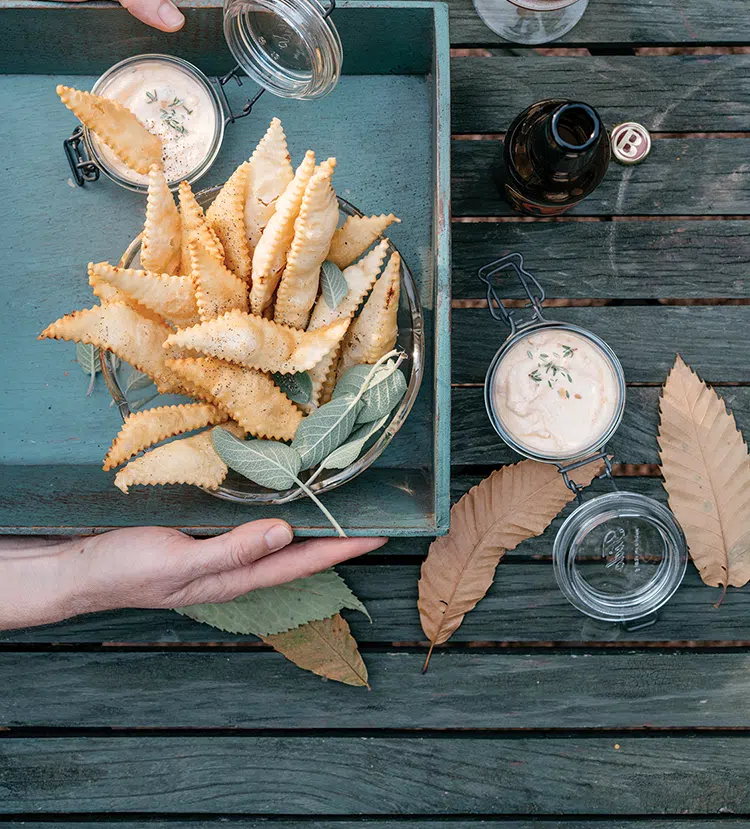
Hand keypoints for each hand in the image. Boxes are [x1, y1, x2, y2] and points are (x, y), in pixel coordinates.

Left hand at [0, 0, 240, 31]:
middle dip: (229, 9)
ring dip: (208, 27)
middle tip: (260, 31)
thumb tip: (174, 18)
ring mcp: (139, 1)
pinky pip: (162, 30)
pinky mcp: (127, 20)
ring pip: (183, 14)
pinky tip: (192, 54)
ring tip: (237, 46)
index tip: (260, 0)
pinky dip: (182, 40)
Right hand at [0, 524, 385, 629]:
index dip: (340, 548)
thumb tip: (285, 534)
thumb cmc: (124, 568)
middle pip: (295, 552)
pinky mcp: (199, 533)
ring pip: (275, 538)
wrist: (77, 569)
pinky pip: (248, 524)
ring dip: (308, 523)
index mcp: (232, 577)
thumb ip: (230, 551)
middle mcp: (232, 566)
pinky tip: (279, 496)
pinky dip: (273, 511)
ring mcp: (216, 551)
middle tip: (374, 516)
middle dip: (335, 537)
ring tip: (340, 503)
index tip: (381, 534)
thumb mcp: (177, 561)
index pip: (299, 562)